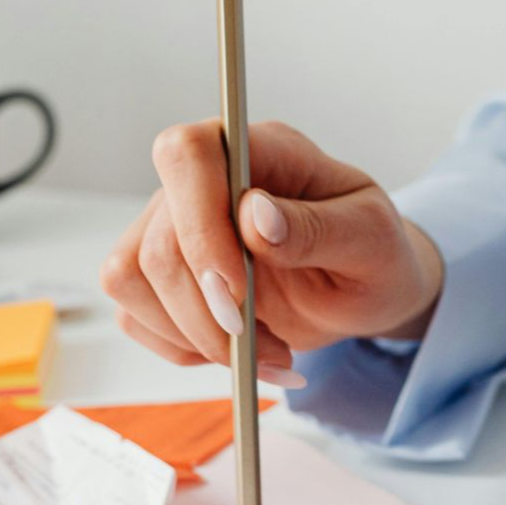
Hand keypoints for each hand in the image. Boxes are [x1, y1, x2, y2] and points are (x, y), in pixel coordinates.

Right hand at [102, 120, 443, 385]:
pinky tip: (239, 353)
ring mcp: (173, 226)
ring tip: (266, 351)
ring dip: (197, 336)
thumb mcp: (371, 241)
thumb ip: (316, 226)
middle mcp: (205, 182)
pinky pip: (135, 316)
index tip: (237, 289)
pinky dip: (186, 350)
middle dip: (208, 312)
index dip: (199, 225)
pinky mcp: (160, 276)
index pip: (188, 155)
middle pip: (157, 241)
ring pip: (132, 279)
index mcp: (260, 151)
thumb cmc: (373, 254)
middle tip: (269, 345)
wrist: (364, 291)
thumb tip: (255, 215)